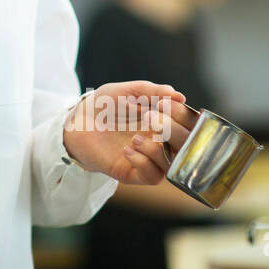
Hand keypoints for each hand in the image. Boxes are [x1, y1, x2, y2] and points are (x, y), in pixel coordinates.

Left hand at [61, 81, 197, 184]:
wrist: (78, 122)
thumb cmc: (105, 104)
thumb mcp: (127, 91)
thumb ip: (151, 91)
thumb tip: (179, 96)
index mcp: (166, 121)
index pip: (190, 124)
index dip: (183, 115)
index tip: (165, 104)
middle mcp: (162, 142)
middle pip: (187, 146)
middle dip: (173, 132)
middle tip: (152, 119)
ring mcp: (149, 158)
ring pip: (172, 164)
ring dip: (156, 150)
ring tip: (134, 138)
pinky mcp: (133, 172)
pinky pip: (153, 176)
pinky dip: (143, 163)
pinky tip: (127, 150)